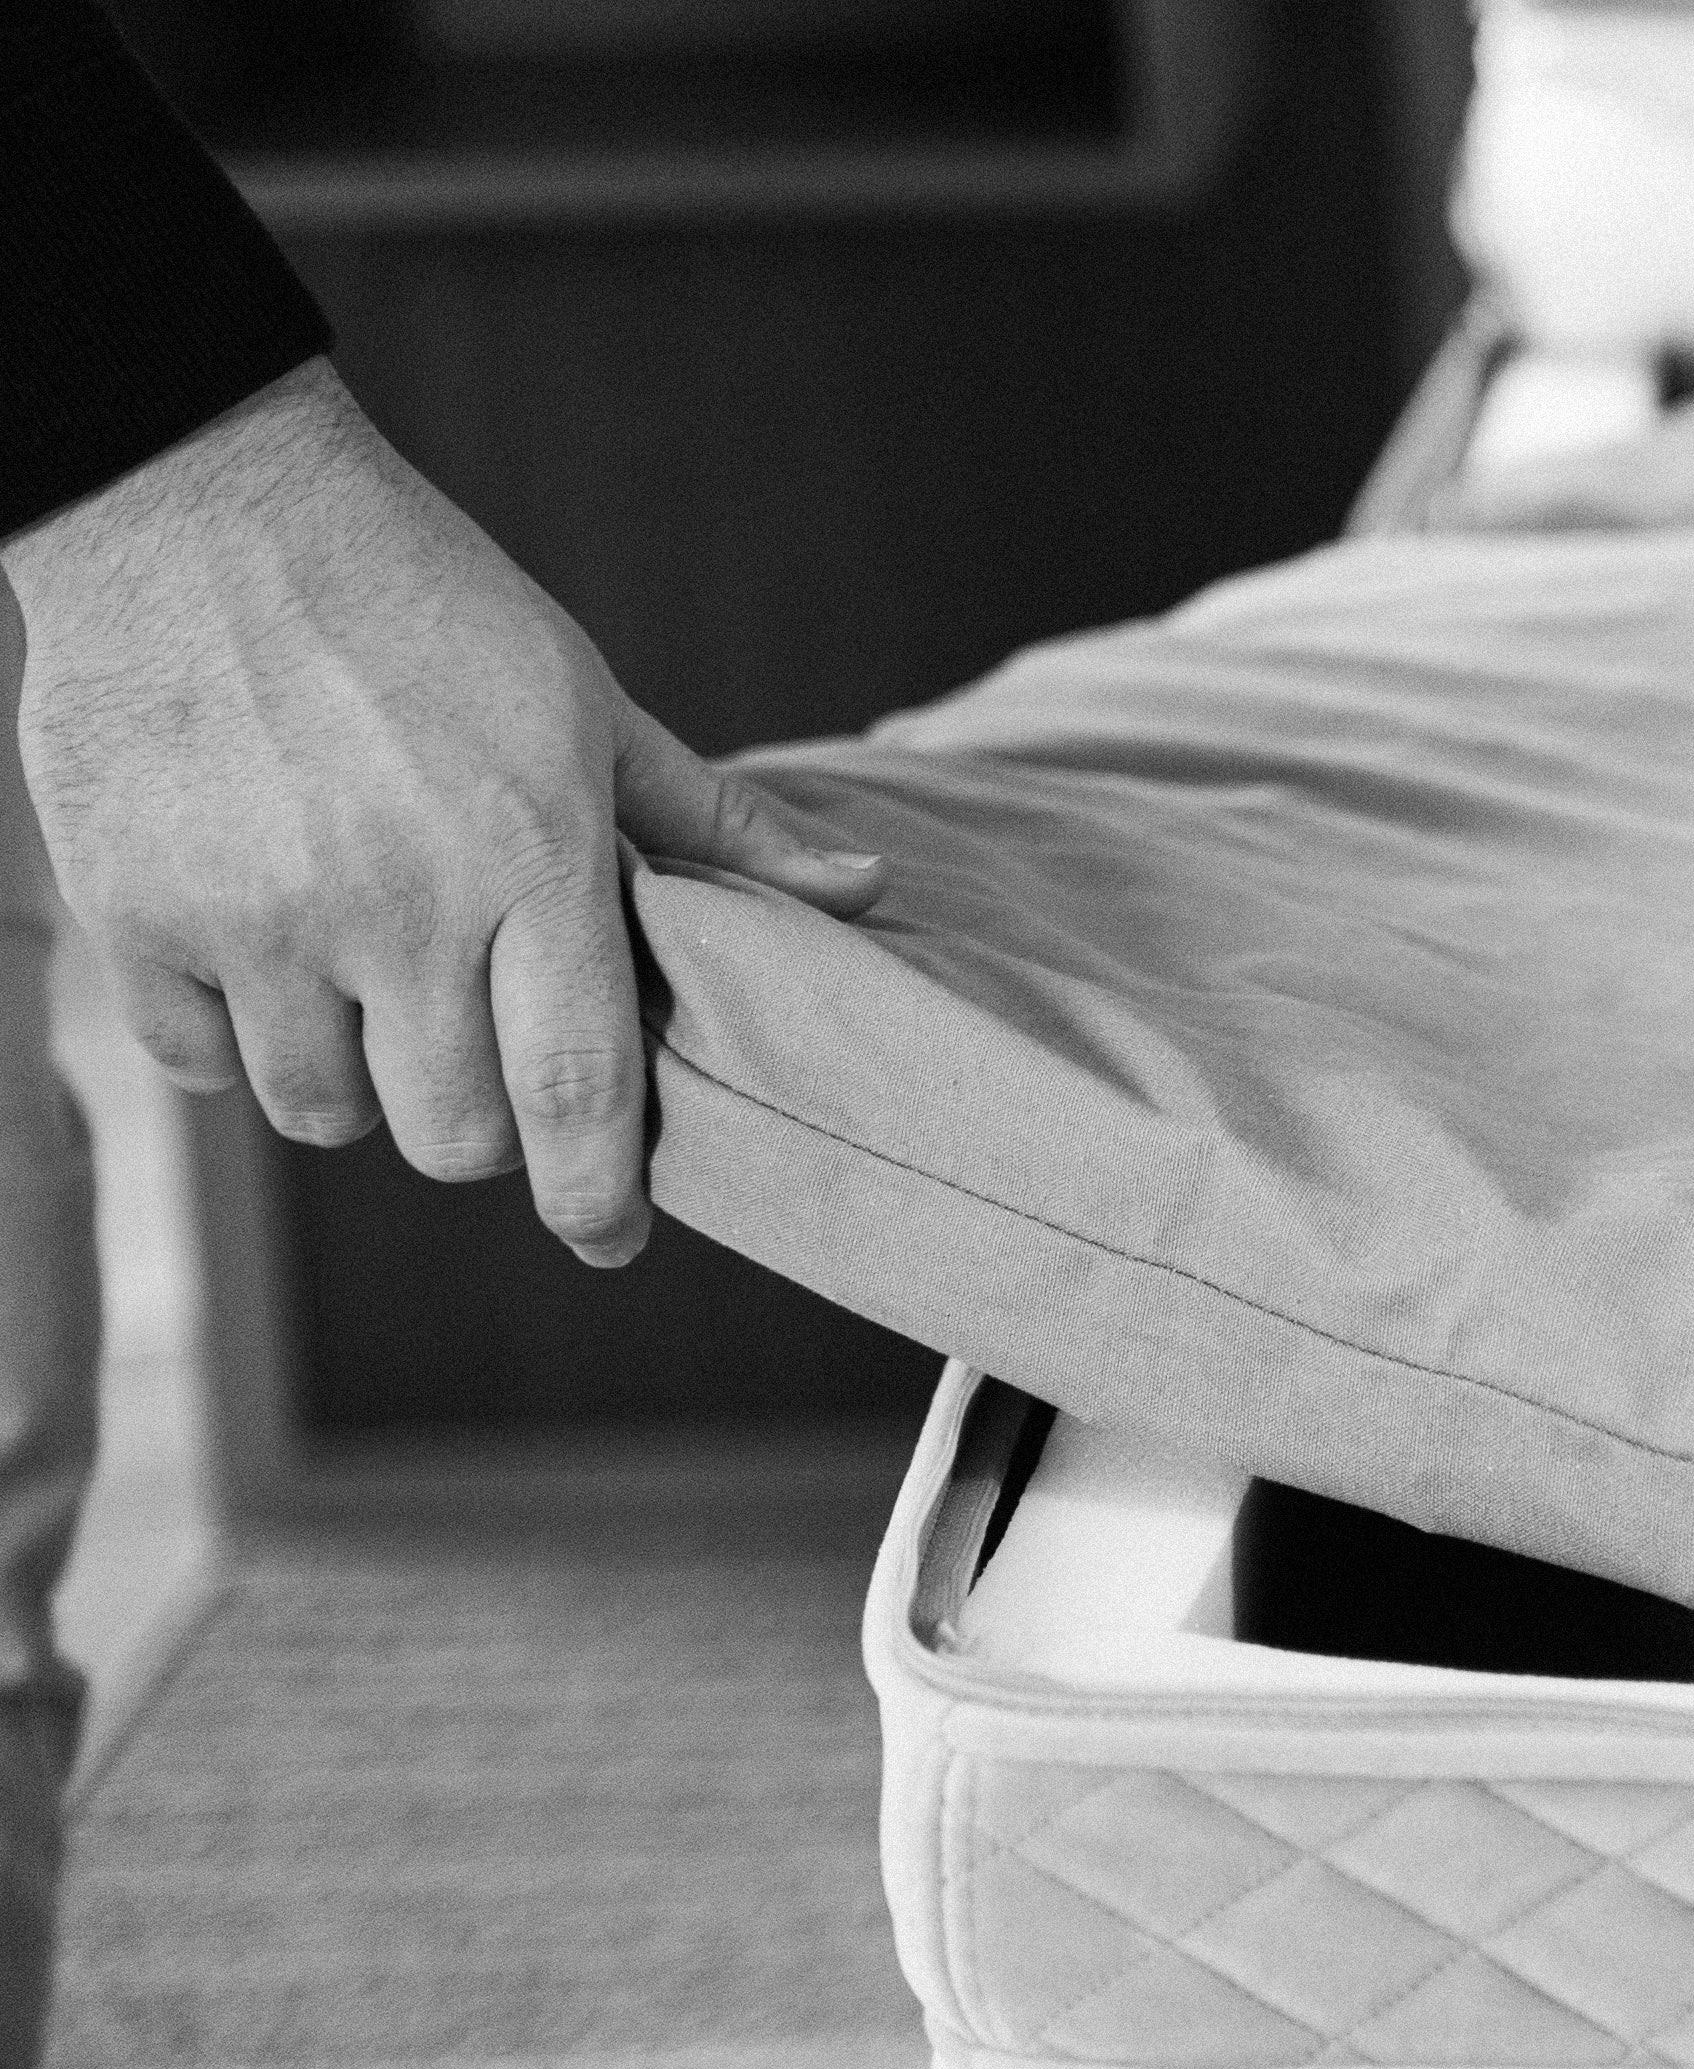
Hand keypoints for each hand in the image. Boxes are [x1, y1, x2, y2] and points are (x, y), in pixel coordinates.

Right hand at [3, 362, 883, 1265]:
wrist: (202, 503)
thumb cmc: (423, 603)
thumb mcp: (587, 701)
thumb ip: (712, 823)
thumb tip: (858, 892)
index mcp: (528, 854)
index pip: (577, 1085)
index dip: (599, 1192)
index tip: (611, 1238)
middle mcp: (393, 905)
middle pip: (453, 1134)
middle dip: (482, 1124)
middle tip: (479, 1048)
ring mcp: (255, 915)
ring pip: (325, 1116)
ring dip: (360, 1087)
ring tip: (369, 989)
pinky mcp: (134, 912)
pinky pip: (200, 1066)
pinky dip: (236, 1042)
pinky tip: (265, 959)